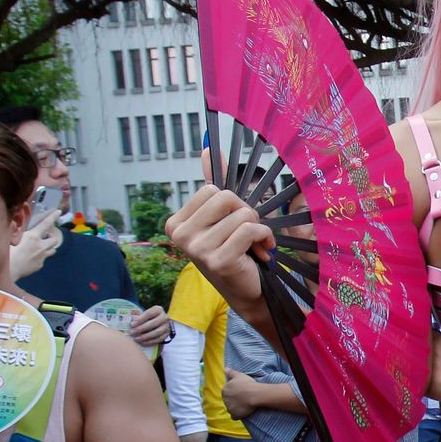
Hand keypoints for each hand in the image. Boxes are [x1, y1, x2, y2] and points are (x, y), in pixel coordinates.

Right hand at [10, 209, 62, 279]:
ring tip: (41, 246)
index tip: (58, 212)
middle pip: (54, 239)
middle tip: (45, 236)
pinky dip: (41, 257)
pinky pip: (44, 259)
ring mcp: (42, 257)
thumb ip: (16, 230)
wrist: (8, 271)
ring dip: (48, 247)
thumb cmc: (6, 253)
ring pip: (52, 250)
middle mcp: (40, 246)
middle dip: (52, 237)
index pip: (46, 224)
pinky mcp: (39, 265)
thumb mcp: (10, 237)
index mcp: (33, 236)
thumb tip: (16, 224)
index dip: (53, 217)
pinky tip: (31, 257)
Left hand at [128, 305, 171, 347]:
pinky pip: (159, 339)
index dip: (140, 319)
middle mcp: (164, 317)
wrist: (159, 322)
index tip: (132, 325)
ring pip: (157, 332)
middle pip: (153, 323)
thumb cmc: (148, 318)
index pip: (149, 313)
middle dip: (141, 328)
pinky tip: (143, 342)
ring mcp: (167, 326)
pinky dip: (150, 341)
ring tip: (136, 339)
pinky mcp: (167, 334)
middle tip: (132, 332)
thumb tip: (130, 319)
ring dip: (145, 336)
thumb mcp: (144, 313)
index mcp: (158, 309)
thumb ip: (138, 315)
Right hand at [164, 187, 271, 305]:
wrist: (246, 291)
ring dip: (257, 228)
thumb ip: (213, 183)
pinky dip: (264, 237)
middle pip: (225, 197)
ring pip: (242, 214)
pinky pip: (251, 229)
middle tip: (246, 234)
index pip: (211, 189)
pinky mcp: (219, 260)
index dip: (232, 203)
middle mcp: (181, 236)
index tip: (234, 223)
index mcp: (176, 224)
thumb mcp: (221, 218)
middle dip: (245, 212)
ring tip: (253, 246)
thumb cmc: (234, 252)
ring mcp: (198, 249)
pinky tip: (262, 252)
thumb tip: (207, 150)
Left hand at [220, 370, 261, 418]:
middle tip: (243, 398)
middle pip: (228, 401)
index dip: (234, 392)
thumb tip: (225, 368)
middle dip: (234, 400)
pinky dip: (238, 415)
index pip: (227, 392)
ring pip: (231, 408)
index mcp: (224, 390)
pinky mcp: (234, 414)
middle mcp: (224, 399)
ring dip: (236, 407)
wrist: (254, 394)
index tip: (241, 392)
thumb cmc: (247, 383)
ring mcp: (229, 408)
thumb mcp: (239, 375)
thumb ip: (230, 372)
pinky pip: (234, 416)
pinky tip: (243, 412)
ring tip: (245, 405)